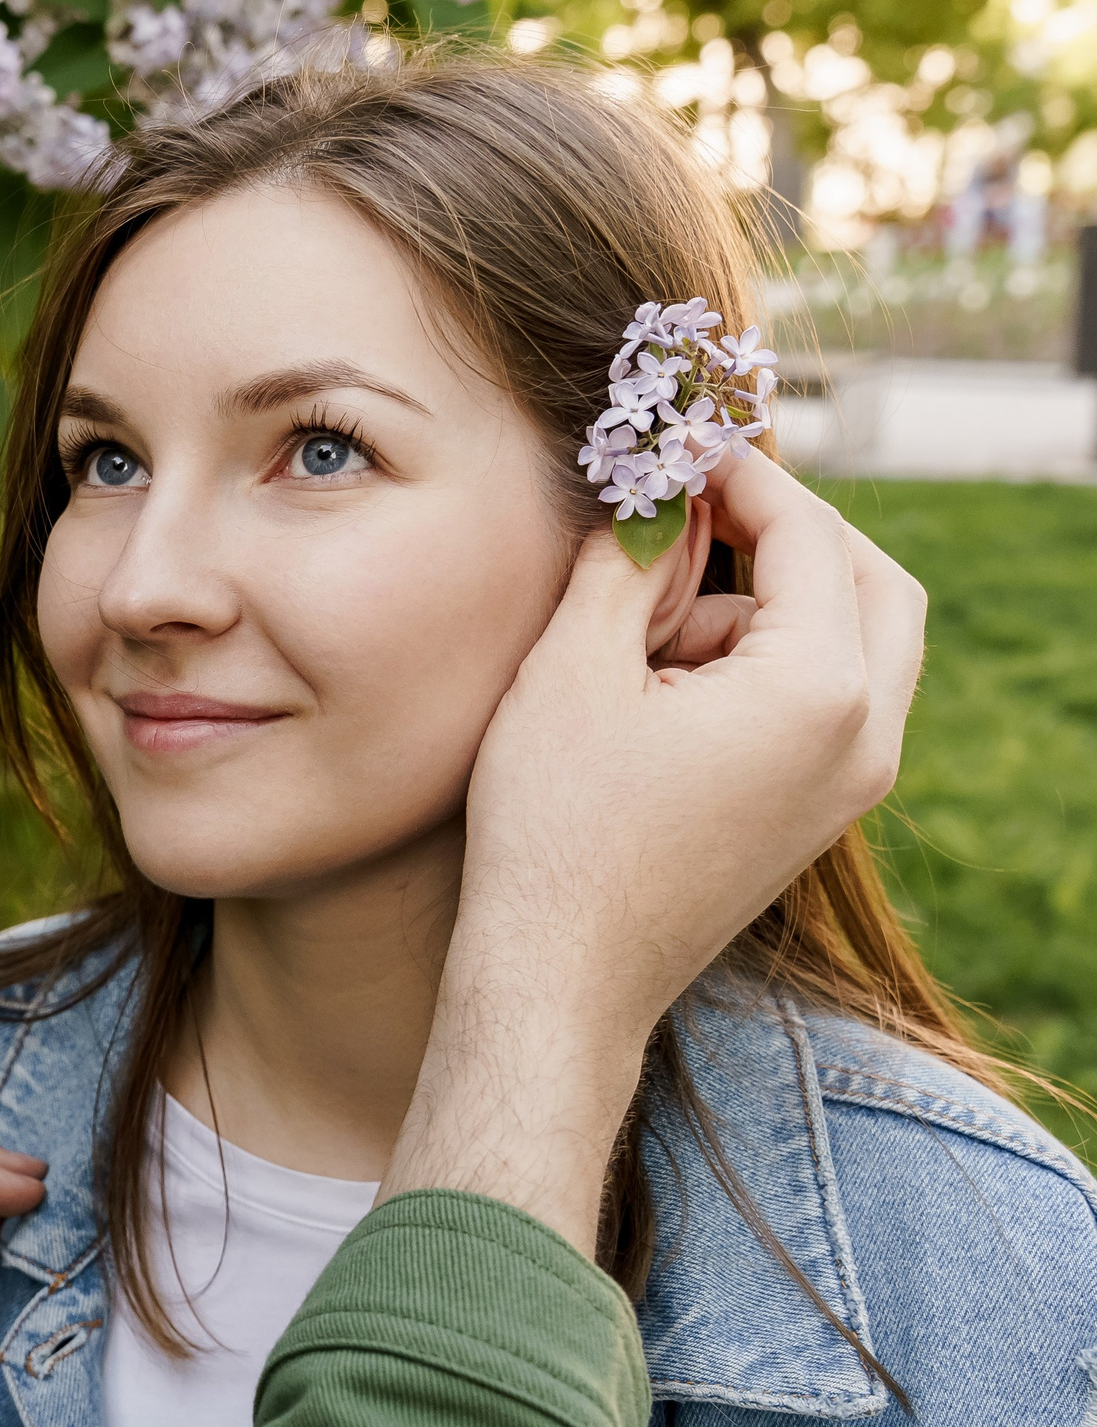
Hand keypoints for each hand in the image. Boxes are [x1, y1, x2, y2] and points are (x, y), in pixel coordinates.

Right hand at [383, 446, 924, 1249]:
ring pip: (856, 643)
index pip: (810, 534)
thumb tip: (654, 484)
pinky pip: (826, 703)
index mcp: (821, 691)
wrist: (558, 983)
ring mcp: (850, 786)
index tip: (677, 444)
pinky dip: (767, 664)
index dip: (740, 474)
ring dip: (771, 603)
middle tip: (693, 507)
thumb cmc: (554, 832)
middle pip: (872, 581)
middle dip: (788, 530)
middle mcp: (866, 737)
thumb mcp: (573, 670)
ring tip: (649, 622)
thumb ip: (627, 559)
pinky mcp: (816, 816)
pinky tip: (664, 684)